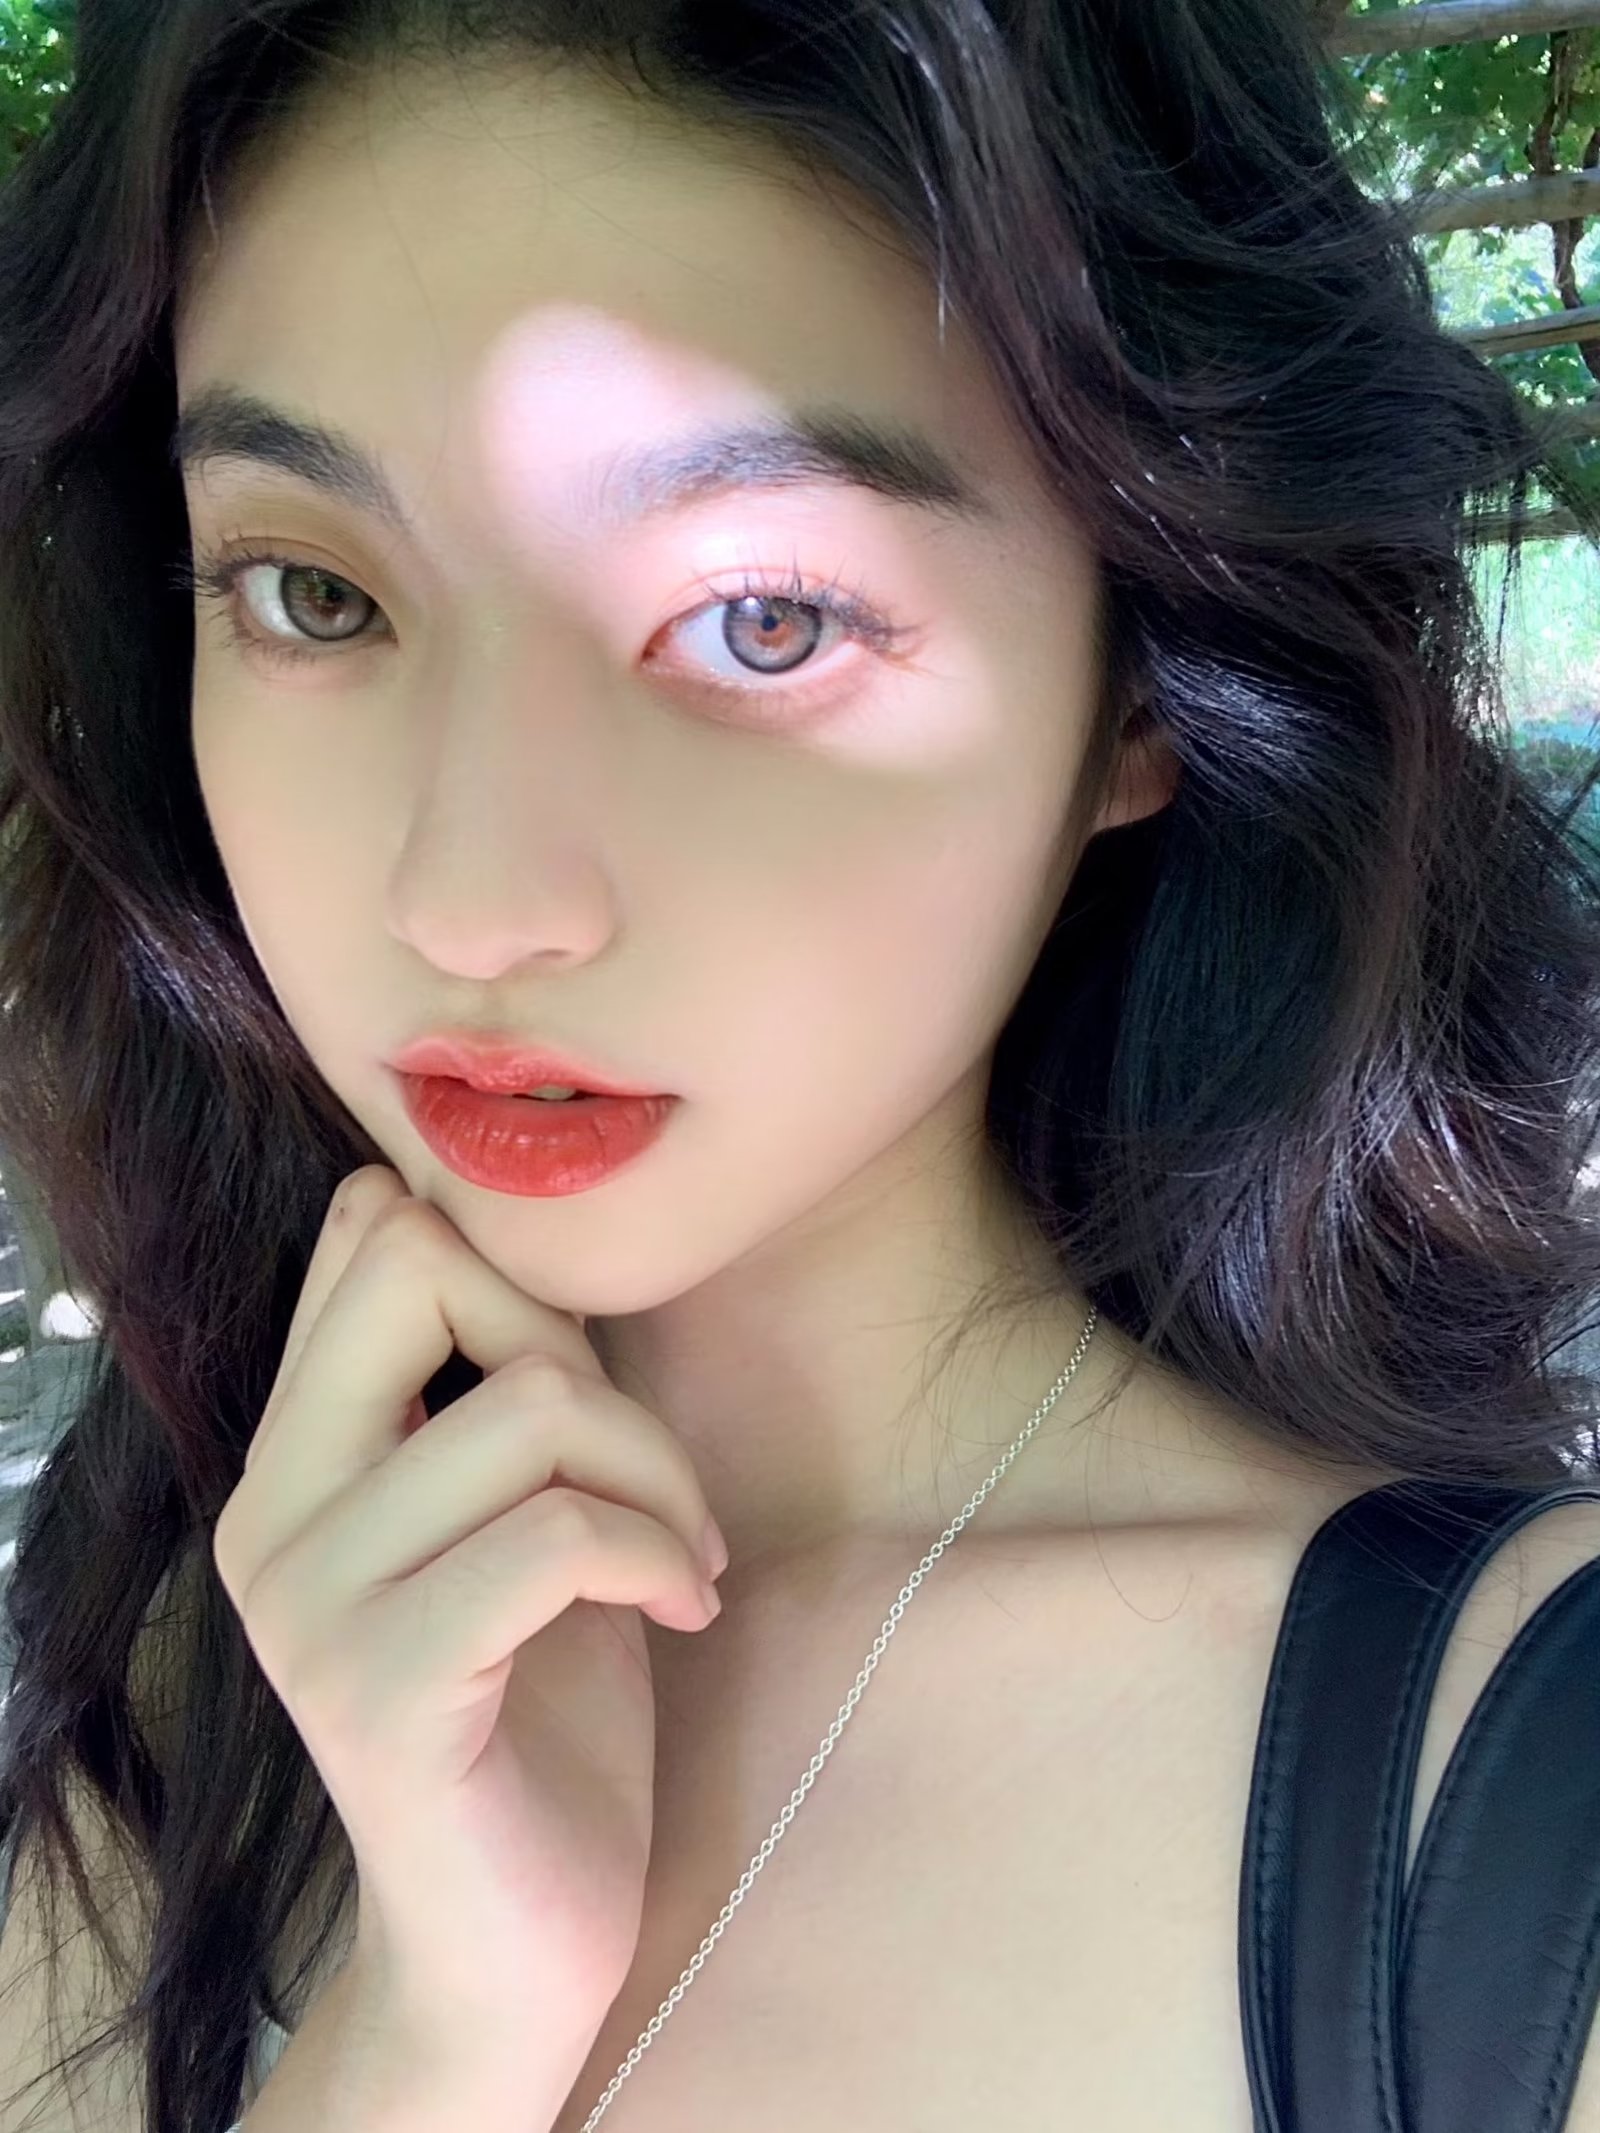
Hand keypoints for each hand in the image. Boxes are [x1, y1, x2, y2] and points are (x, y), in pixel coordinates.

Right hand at [211, 1165, 727, 2062]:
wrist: (511, 1937)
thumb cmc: (542, 1703)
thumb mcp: (519, 1507)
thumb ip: (495, 1380)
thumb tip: (489, 1214)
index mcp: (290, 1455)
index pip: (371, 1234)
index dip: (518, 1276)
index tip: (586, 1392)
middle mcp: (267, 1513)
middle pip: (423, 1270)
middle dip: (579, 1347)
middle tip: (644, 1470)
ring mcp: (311, 1604)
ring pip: (528, 1407)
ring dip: (656, 1473)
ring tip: (682, 1556)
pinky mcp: (382, 1691)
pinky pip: (558, 1535)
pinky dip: (658, 1553)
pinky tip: (682, 1607)